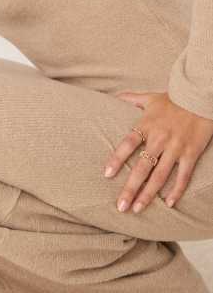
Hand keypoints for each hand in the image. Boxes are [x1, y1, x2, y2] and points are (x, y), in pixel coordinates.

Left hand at [104, 90, 212, 213]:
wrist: (198, 98)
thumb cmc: (173, 99)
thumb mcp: (149, 97)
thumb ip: (130, 98)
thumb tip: (113, 95)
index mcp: (146, 126)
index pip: (127, 144)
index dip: (116, 159)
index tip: (106, 175)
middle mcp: (159, 139)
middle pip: (141, 167)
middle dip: (130, 188)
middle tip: (120, 206)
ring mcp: (175, 148)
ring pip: (159, 176)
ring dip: (148, 194)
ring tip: (137, 209)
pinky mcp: (191, 154)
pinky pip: (183, 176)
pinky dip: (176, 190)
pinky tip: (168, 204)